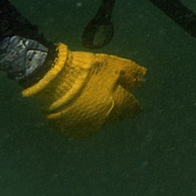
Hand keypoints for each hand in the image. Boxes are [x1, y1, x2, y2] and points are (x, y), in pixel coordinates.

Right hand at [22, 43, 145, 137]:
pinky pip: (80, 127)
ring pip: (99, 123)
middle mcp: (105, 120)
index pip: (133, 109)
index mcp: (118, 105)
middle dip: (116, 108)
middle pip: (116, 117)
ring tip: (90, 100)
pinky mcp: (69, 130)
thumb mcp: (112, 64)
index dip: (132, 103)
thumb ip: (131, 71)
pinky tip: (78, 108)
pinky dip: (82, 119)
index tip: (129, 99)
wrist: (52, 78)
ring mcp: (86, 127)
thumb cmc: (86, 69)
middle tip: (107, 96)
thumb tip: (143, 77)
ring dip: (99, 114)